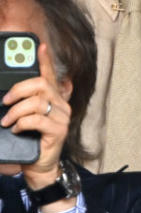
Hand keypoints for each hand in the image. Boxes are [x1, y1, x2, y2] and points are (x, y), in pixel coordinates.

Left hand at [0, 43, 69, 189]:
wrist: (39, 167)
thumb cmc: (31, 141)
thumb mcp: (25, 119)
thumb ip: (22, 105)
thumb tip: (6, 96)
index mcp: (53, 99)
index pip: (49, 75)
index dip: (45, 60)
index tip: (40, 46)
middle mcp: (61, 105)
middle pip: (40, 84)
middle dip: (18, 91)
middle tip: (5, 102)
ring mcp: (62, 117)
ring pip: (36, 102)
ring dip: (15, 111)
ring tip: (7, 122)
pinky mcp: (58, 130)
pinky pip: (36, 119)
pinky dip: (21, 123)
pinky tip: (16, 130)